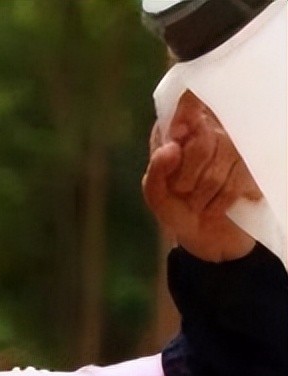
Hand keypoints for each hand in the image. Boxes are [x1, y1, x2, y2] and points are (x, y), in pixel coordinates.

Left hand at [142, 91, 262, 261]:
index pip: (189, 101)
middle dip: (186, 177)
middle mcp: (211, 132)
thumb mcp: (157, 196)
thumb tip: (172, 147)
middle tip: (183, 191)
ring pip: (219, 164)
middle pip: (202, 141)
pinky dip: (219, 203)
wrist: (205, 239)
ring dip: (202, 196)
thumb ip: (157, 171)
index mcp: (181, 133)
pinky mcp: (253, 168)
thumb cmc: (177, 211)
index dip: (188, 109)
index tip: (179, 132)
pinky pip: (236, 181)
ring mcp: (235, 147)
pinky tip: (215, 207)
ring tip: (198, 204)